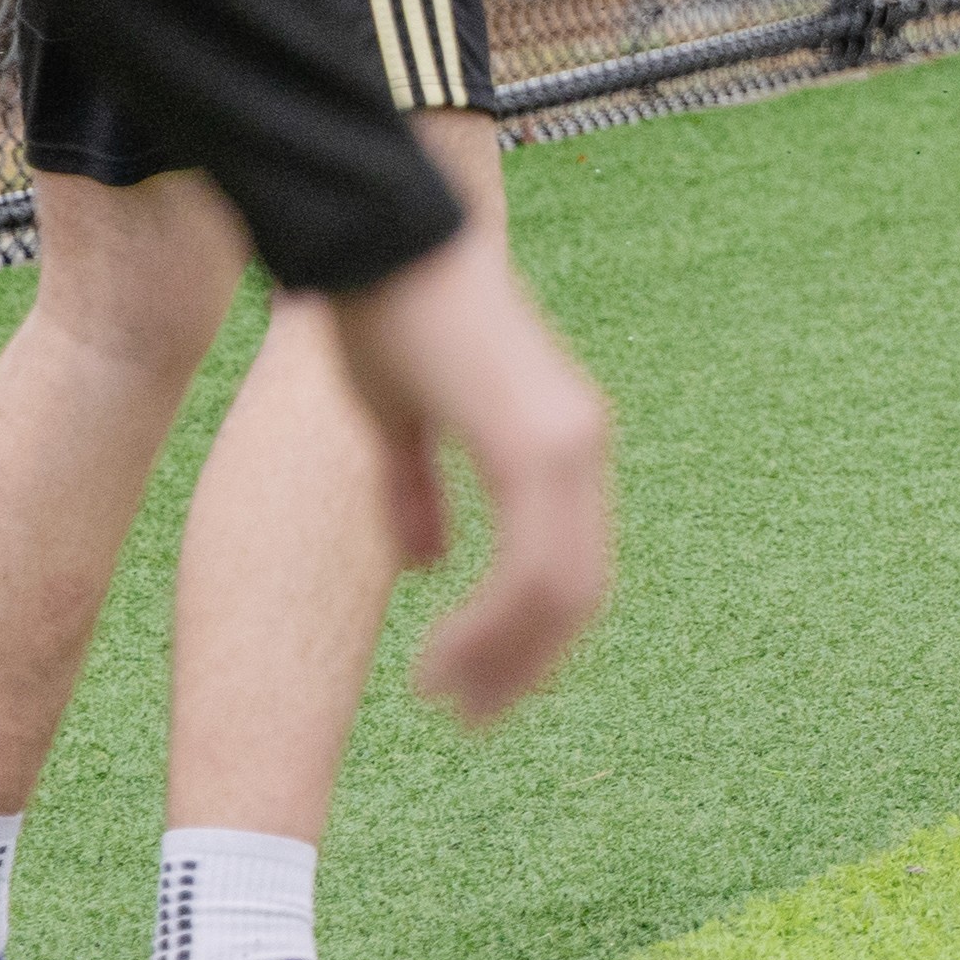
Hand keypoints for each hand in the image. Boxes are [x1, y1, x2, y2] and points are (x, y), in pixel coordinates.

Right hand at [320, 218, 615, 724]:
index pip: (568, 565)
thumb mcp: (396, 422)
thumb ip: (416, 494)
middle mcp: (578, 447)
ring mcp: (567, 446)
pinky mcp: (537, 445)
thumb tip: (425, 565)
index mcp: (556, 442)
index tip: (475, 685)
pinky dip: (494, 628)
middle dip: (526, 664)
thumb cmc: (383, 316)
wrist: (380, 241)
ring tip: (452, 702)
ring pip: (561, 592)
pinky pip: (532, 566)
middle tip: (472, 719)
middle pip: (577, 592)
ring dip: (506, 659)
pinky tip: (443, 662)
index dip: (529, 634)